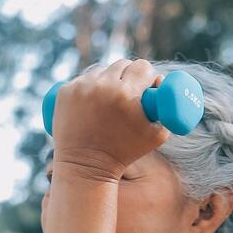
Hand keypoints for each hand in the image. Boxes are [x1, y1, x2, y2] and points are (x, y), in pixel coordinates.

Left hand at [51, 58, 170, 181]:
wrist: (86, 167)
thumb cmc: (124, 154)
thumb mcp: (156, 136)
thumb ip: (168, 111)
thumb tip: (163, 86)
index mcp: (126, 94)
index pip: (143, 67)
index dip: (148, 75)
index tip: (146, 86)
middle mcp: (102, 86)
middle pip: (122, 65)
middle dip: (128, 75)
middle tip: (129, 91)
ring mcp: (81, 88)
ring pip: (101, 71)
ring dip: (107, 79)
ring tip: (108, 100)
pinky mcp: (64, 92)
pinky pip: (82, 80)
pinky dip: (88, 87)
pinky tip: (90, 102)